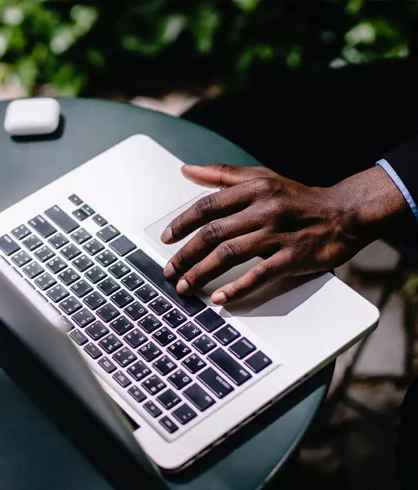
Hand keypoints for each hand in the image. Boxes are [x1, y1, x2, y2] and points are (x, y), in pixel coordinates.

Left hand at [161, 163, 410, 304]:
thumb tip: (186, 170)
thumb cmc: (297, 197)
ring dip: (202, 272)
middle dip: (186, 254)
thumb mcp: (262, 178)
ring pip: (230, 253)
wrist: (344, 213)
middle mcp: (264, 208)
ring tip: (185, 287)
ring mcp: (278, 233)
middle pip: (214, 233)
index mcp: (254, 188)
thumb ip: (222, 175)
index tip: (166, 239)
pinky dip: (237, 287)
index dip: (182, 223)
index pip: (208, 205)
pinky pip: (259, 274)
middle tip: (169, 271)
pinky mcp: (293, 256)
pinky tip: (219, 299)